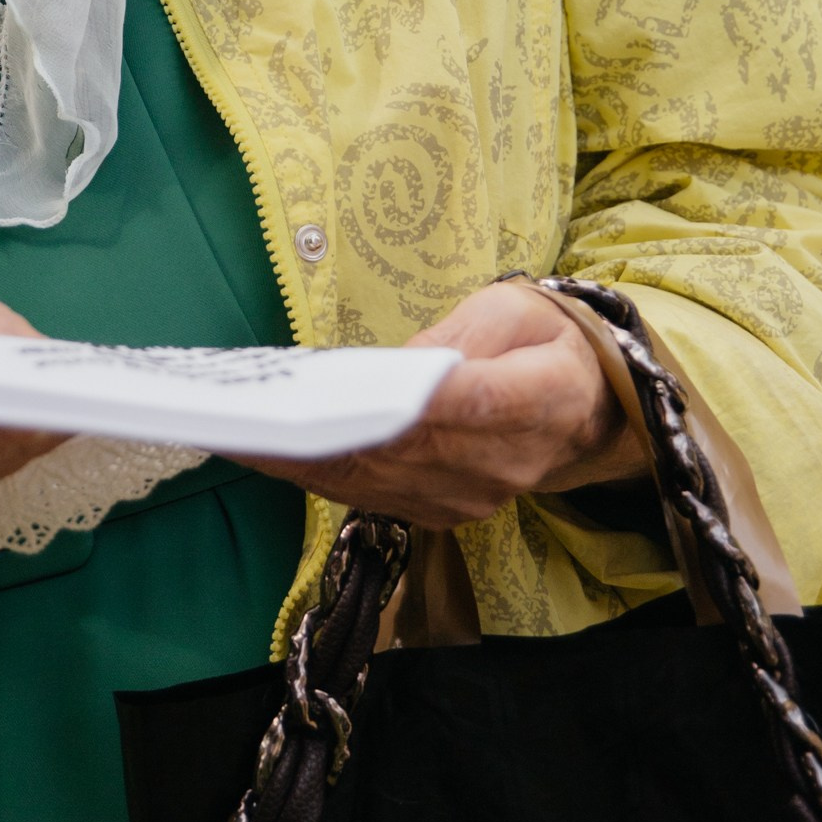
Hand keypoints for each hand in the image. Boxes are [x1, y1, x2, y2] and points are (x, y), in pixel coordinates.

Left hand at [247, 281, 645, 525]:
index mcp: (541, 398)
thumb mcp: (522, 308)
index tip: (343, 392)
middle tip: (250, 411)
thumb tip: (405, 363)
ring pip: (374, 481)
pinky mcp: (442, 514)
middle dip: (321, 433)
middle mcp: (504, 463)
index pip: (473, 402)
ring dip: (301, 461)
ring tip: (236, 431)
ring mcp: (471, 498)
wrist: (586, 414)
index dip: (409, 402)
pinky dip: (315, 475)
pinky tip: (266, 452)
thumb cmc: (547, 345)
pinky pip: (370, 497)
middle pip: (402, 450)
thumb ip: (469, 330)